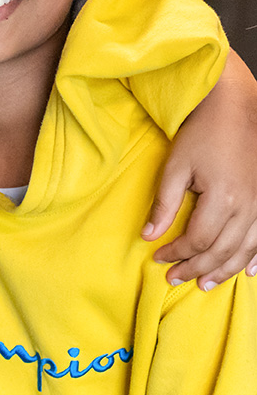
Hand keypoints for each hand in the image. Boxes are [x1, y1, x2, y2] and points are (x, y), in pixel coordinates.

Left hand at [143, 50, 256, 287]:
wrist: (234, 110)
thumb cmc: (201, 134)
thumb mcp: (175, 166)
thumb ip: (163, 203)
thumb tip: (148, 235)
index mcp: (223, 200)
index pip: (197, 240)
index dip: (177, 253)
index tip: (158, 258)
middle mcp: (248, 208)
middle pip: (221, 251)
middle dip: (196, 268)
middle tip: (174, 279)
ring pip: (245, 252)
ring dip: (224, 271)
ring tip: (204, 283)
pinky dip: (255, 259)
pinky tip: (247, 272)